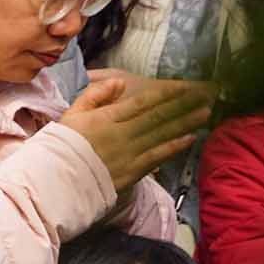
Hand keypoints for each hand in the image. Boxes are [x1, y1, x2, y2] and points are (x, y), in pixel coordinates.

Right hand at [60, 74, 212, 192]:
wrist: (57, 180)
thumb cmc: (61, 145)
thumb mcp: (72, 114)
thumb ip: (94, 95)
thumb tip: (119, 82)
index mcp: (107, 117)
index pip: (142, 101)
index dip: (165, 93)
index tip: (184, 84)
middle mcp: (123, 132)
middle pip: (158, 115)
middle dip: (183, 104)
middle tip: (205, 94)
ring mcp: (131, 152)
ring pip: (163, 134)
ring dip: (186, 122)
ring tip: (205, 112)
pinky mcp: (134, 170)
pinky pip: (159, 156)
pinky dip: (175, 146)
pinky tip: (191, 138)